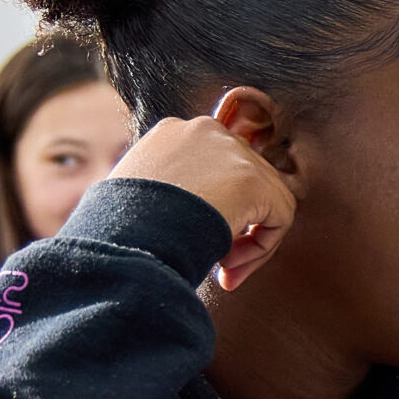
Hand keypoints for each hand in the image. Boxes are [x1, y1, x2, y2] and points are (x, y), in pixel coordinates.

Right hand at [113, 108, 295, 289]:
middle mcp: (206, 131)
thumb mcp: (135, 197)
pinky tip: (227, 265)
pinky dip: (261, 249)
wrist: (123, 236)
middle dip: (235, 223)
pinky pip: (279, 219)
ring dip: (248, 241)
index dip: (212, 206)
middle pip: (243, 179)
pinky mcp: (256, 181)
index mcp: (172, 133)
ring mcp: (234, 152)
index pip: (214, 166)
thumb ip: (171, 191)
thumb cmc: (119, 228)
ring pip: (265, 200)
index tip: (193, 237)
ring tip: (220, 267)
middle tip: (217, 262)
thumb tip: (196, 210)